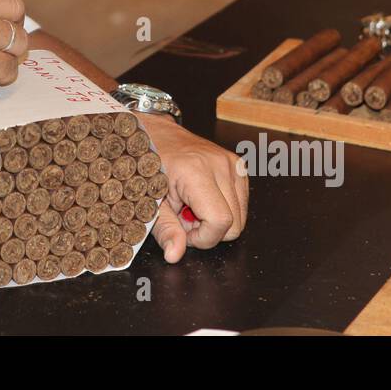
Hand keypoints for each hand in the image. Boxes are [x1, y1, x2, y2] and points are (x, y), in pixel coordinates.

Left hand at [143, 117, 248, 262]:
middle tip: (184, 217)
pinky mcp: (238, 165)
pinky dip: (225, 208)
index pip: (221, 221)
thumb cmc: (148, 166)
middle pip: (235, 224)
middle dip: (209, 231)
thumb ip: (165, 230)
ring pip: (241, 216)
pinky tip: (202, 198)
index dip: (203, 238)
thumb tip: (174, 255)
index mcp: (196, 171)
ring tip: (192, 206)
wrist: (155, 134)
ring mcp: (232, 163)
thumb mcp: (149, 202)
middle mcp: (220, 164)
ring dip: (217, 220)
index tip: (183, 231)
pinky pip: (242, 203)